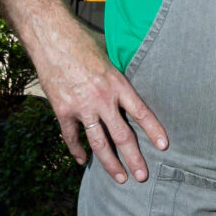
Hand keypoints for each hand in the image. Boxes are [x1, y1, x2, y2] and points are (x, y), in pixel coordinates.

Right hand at [35, 36, 167, 183]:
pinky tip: (83, 161)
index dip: (153, 130)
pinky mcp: (62, 110)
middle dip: (134, 158)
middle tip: (142, 176)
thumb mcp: (109, 54)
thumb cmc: (82, 40)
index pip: (141, 112)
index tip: (164, 146)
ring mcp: (81, 106)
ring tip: (121, 178)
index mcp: (117, 83)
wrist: (51, 37)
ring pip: (99, 143)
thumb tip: (131, 82)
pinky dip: (77, 150)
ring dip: (110, 164)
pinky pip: (71, 136)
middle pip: (122, 135)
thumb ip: (118, 75)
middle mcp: (102, 98)